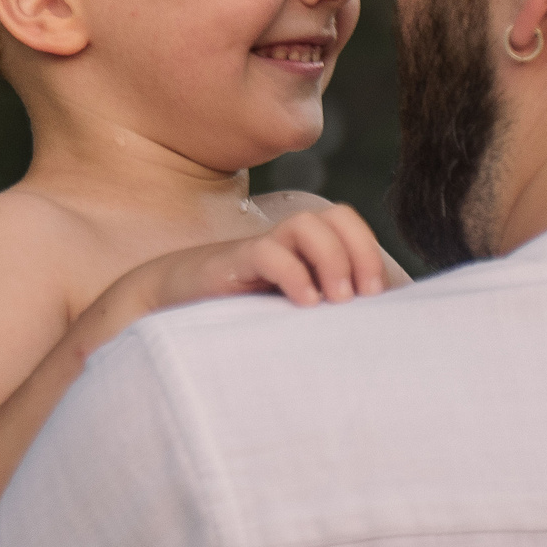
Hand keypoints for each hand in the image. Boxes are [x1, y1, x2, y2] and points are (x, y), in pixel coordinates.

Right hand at [138, 206, 402, 313]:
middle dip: (360, 251)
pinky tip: (304, 303)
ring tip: (335, 300)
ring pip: (307, 224)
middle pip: (338, 215)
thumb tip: (373, 331)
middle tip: (361, 296)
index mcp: (305, 250)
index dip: (369, 252)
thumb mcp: (291, 315)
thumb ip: (325, 314)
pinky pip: (268, 251)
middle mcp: (287, 243)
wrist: (169, 305)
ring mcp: (260, 250)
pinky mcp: (233, 263)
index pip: (348, 224)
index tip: (378, 297)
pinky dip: (293, 273)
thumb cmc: (238, 315)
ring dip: (333, 258)